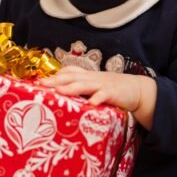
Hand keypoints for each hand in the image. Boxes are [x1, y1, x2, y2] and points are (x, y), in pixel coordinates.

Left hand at [40, 66, 156, 129]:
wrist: (137, 89)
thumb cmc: (112, 90)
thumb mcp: (95, 86)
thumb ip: (81, 88)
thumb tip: (61, 95)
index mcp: (87, 77)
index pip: (68, 72)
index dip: (54, 75)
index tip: (39, 81)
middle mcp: (92, 78)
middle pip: (71, 76)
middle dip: (56, 80)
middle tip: (41, 84)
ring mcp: (102, 84)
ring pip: (84, 84)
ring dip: (71, 87)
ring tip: (59, 91)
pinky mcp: (113, 93)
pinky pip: (104, 95)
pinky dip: (98, 98)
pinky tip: (91, 104)